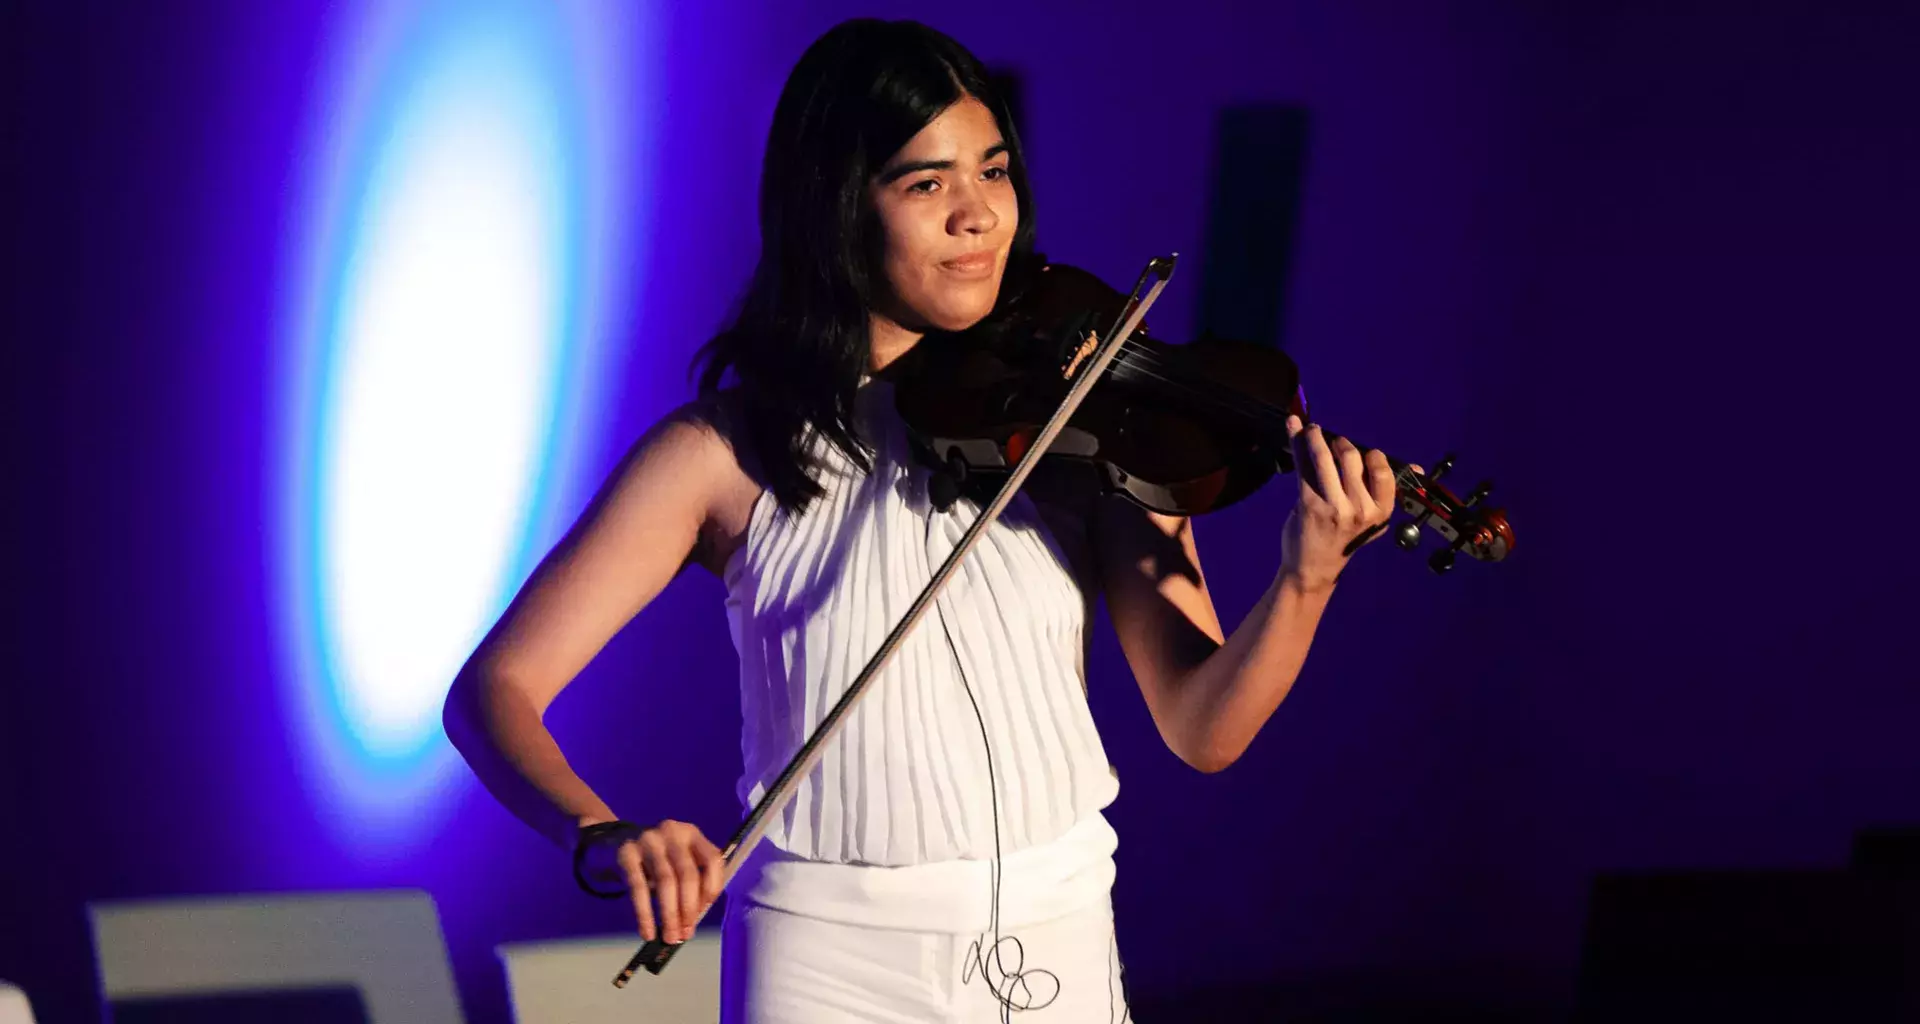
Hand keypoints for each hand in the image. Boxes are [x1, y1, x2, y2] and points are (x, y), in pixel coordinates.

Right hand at [579, 818, 723, 944]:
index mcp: (692, 833)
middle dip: (688, 909)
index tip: (704, 912)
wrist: (618, 842)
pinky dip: (644, 914)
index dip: (712, 888)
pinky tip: (647, 932)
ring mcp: (648, 840)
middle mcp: (672, 832)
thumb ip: (693, 883)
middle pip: (687, 874)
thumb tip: (692, 922)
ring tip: (670, 936)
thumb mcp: (680, 861)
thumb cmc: (658, 859)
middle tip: (685, 933)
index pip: (712, 860)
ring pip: (665, 882)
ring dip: (669, 915)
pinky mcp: (627, 853)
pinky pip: (638, 888)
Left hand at [1280, 416, 1416, 590]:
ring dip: (1316, 436)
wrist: (1315, 568)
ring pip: (1325, 458)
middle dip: (1341, 444)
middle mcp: (1360, 509)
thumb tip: (1417, 468)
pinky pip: (1303, 466)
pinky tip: (1293, 426)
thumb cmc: (1344, 540)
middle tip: (1333, 441)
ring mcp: (1333, 506)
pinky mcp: (1308, 504)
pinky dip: (1297, 442)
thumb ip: (1388, 494)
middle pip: (1352, 458)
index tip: (1363, 451)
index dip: (1372, 455)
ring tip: (1312, 430)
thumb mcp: (1373, 522)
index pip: (1383, 471)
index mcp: (1381, 511)